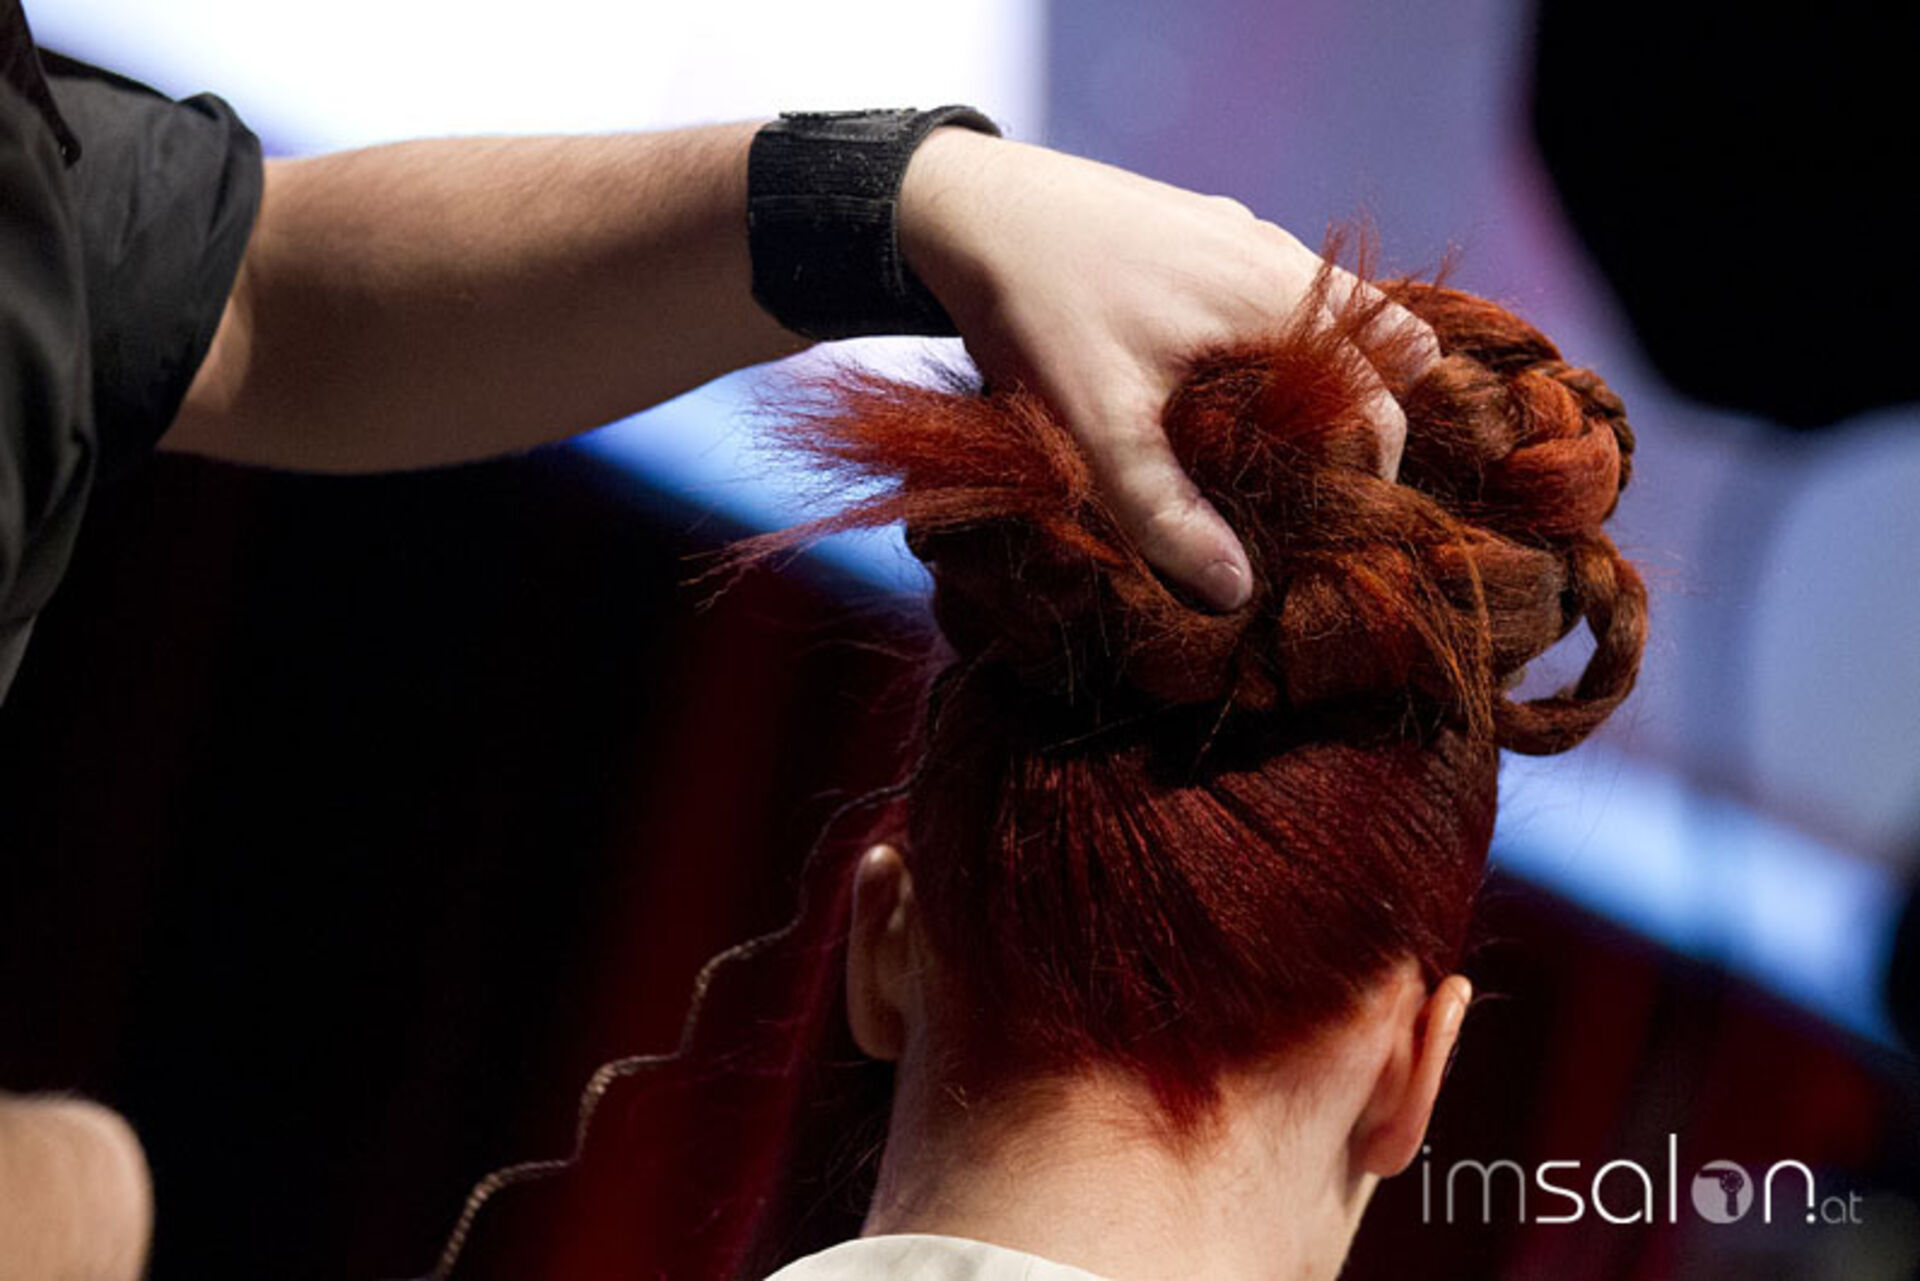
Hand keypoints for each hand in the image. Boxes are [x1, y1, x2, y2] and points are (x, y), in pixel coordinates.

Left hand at [899, 129, 1438, 610]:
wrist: (970, 208)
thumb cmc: (1040, 310)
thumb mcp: (1099, 427)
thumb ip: (1167, 512)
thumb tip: (1237, 591)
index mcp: (1279, 299)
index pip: (1383, 395)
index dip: (1371, 468)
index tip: (1326, 518)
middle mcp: (1279, 255)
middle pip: (1383, 343)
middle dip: (1363, 416)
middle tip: (1308, 480)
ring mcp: (1244, 233)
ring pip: (1330, 312)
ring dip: (1319, 376)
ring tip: (1263, 442)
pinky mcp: (1205, 228)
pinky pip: (1276, 289)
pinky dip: (1272, 340)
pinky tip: (1209, 383)